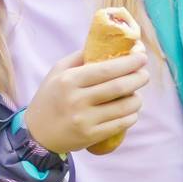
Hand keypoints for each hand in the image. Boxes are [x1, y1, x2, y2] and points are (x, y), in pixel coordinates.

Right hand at [23, 45, 148, 154]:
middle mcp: (77, 99)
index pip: (106, 69)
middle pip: (118, 87)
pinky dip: (131, 116)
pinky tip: (130, 111)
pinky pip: (121, 124)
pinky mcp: (92, 135)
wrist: (37, 132)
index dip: (128, 63)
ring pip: (124, 107)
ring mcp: (85, 119)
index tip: (142, 57)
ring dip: (137, 99)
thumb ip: (79, 58)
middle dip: (138, 78)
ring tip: (137, 94)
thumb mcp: (57, 72)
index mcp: (69, 80)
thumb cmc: (50, 97)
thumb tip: (106, 46)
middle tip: (145, 74)